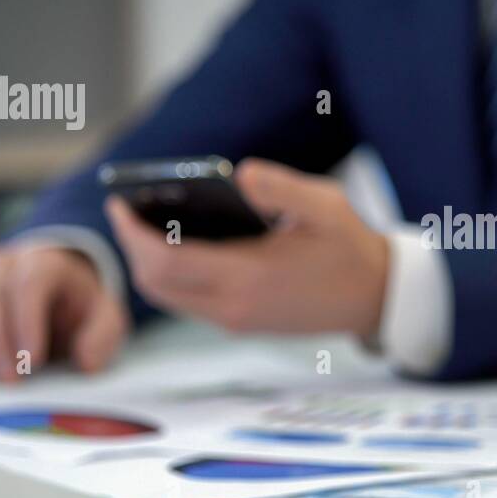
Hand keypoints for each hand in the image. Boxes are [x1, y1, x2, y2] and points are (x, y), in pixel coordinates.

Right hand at [0, 246, 129, 381]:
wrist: (58, 297)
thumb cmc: (79, 308)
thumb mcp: (105, 317)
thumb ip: (102, 335)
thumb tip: (86, 362)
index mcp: (43, 263)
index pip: (28, 284)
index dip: (26, 323)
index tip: (32, 360)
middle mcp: (2, 268)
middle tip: (11, 380)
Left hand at [105, 158, 388, 338]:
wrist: (377, 298)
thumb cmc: (351, 247)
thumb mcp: (326, 206)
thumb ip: (281, 188)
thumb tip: (239, 175)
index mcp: (248, 276)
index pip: (165, 261)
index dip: (132, 234)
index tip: (119, 203)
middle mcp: (234, 306)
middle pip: (155, 284)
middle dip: (131, 248)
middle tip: (126, 211)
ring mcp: (236, 319)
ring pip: (169, 297)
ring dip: (149, 264)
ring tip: (146, 224)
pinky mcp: (242, 322)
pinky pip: (189, 301)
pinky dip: (172, 275)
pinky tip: (180, 243)